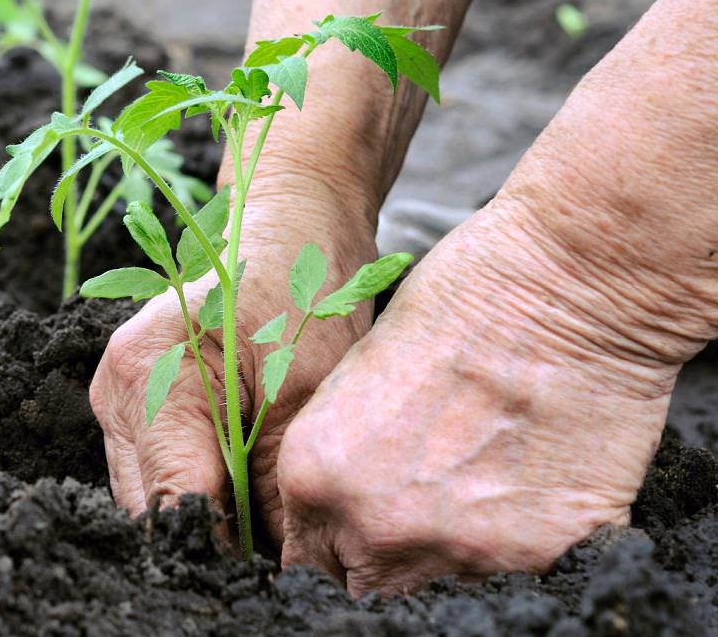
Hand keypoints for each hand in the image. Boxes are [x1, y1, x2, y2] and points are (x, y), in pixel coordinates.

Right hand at [90, 179, 377, 542]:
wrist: (291, 222)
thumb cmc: (303, 289)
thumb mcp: (305, 394)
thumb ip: (278, 488)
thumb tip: (279, 568)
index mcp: (149, 377)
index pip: (174, 505)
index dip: (225, 552)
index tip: (274, 574)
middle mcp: (116, 389)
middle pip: (151, 508)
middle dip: (213, 540)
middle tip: (278, 554)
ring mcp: (118, 395)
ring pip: (151, 495)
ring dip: (206, 516)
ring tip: (267, 522)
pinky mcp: (133, 400)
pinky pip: (158, 469)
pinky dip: (201, 488)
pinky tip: (246, 487)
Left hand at [276, 194, 679, 594]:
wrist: (562, 287)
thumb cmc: (457, 302)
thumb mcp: (358, 377)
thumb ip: (340, 458)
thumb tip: (344, 507)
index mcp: (315, 476)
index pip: (309, 558)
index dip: (337, 540)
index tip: (359, 526)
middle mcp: (374, 526)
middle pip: (368, 583)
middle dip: (385, 553)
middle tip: (421, 503)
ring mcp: (456, 549)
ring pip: (440, 584)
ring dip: (453, 547)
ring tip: (481, 477)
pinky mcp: (537, 554)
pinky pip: (517, 572)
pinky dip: (524, 539)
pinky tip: (530, 477)